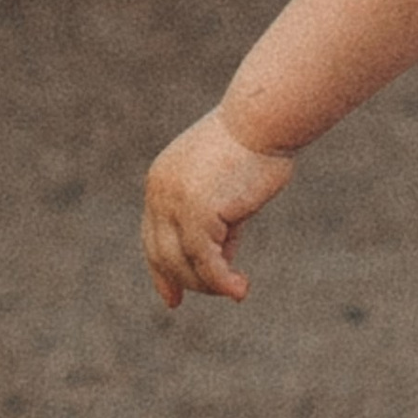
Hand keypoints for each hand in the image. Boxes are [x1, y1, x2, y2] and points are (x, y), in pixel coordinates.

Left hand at [141, 107, 294, 307]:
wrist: (264, 119)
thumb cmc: (256, 146)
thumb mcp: (230, 190)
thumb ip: (220, 225)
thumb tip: (222, 262)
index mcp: (160, 182)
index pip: (153, 238)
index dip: (163, 271)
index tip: (174, 298)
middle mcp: (159, 193)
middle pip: (162, 254)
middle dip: (186, 282)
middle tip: (220, 295)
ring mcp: (174, 203)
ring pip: (182, 262)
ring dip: (210, 284)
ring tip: (238, 291)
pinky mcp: (197, 212)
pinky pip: (206, 260)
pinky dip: (222, 280)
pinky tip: (241, 288)